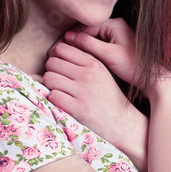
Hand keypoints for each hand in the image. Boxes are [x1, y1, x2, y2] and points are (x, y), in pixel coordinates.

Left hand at [43, 26, 147, 170]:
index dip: (56, 57)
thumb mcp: (101, 73)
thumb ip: (82, 61)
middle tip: (58, 81)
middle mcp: (88, 75)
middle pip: (52, 62)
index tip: (60, 68)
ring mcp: (83, 92)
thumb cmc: (107, 97)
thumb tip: (56, 51)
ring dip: (50, 86)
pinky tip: (62, 102)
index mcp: (93, 64)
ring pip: (49, 78)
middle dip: (52, 71)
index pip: (62, 49)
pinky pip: (53, 96)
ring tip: (59, 91)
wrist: (121, 122)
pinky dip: (53, 99)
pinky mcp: (78, 108)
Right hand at [62, 18, 140, 84]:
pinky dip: (87, 51)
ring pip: (91, 38)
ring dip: (78, 47)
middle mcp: (115, 25)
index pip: (85, 26)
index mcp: (114, 24)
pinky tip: (77, 60)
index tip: (57, 47)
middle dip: (72, 42)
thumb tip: (68, 37)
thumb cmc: (133, 66)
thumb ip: (89, 44)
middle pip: (87, 31)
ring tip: (64, 57)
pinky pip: (97, 44)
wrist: (152, 76)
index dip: (70, 37)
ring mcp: (115, 34)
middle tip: (57, 52)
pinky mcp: (115, 44)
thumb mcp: (108, 55)